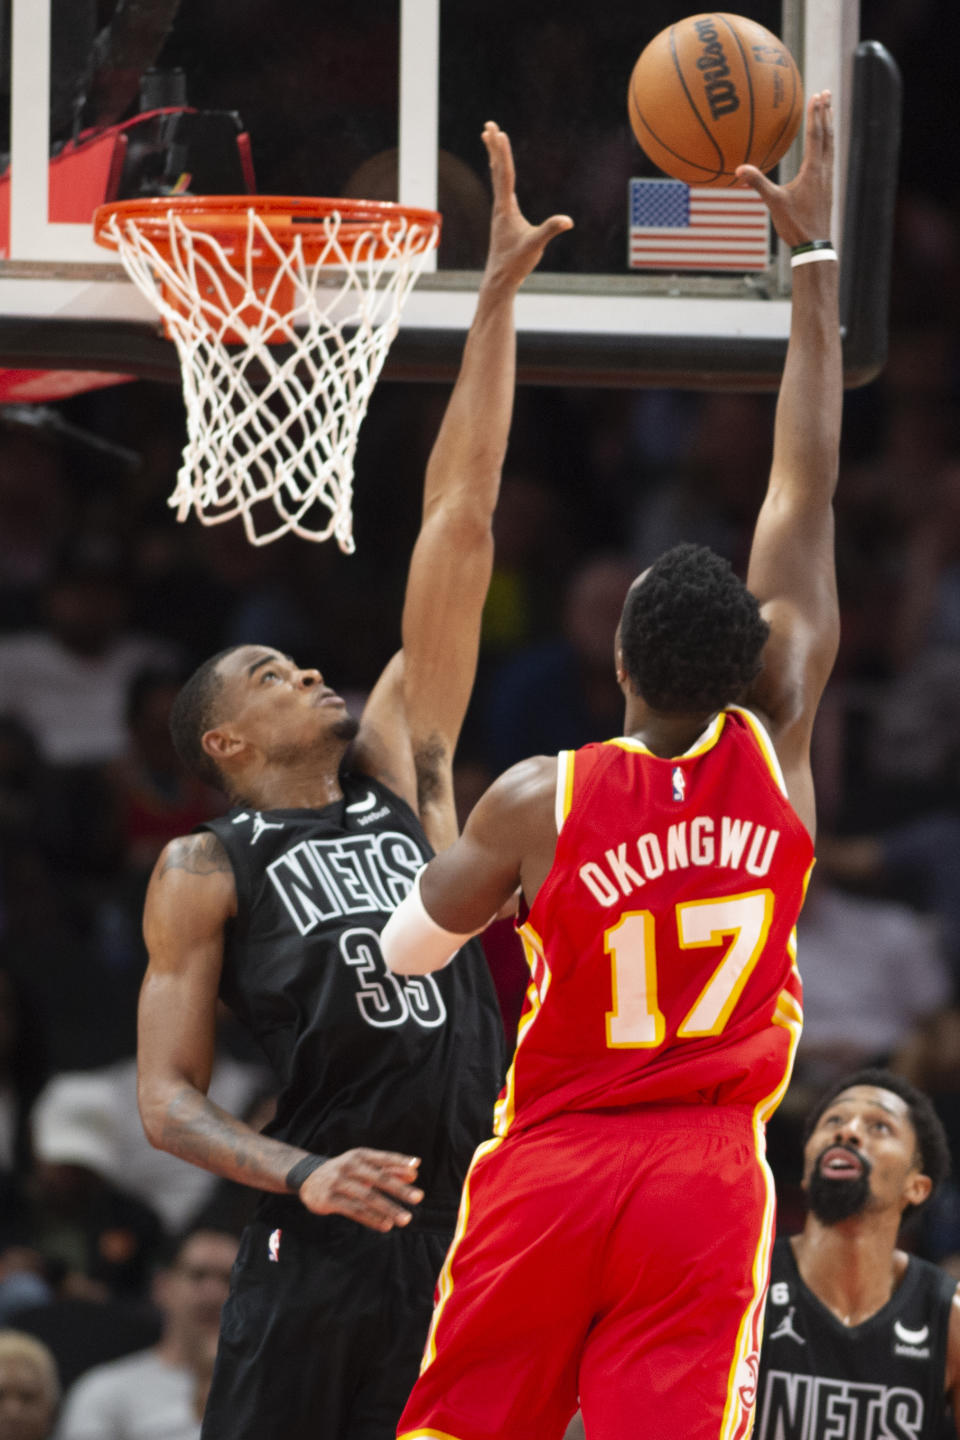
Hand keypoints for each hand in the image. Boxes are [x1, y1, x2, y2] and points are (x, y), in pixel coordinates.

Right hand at [298, 1148, 423, 1231]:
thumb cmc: (345, 1171)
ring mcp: (339, 1183)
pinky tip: (385, 1225)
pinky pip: (354, 1210)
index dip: (399, 1162)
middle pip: (378, 1178)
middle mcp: (349, 1166)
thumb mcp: (363, 1166)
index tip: (415, 1169)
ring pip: (367, 1197)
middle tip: (419, 1197)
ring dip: (388, 1208)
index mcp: (360, 1155)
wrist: (308, 1178)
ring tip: (405, 1218)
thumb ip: (388, 1169)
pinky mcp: (330, 1200)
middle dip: (399, 1188)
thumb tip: (414, 1172)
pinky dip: (371, 1219)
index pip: (383, 1158)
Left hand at [480, 120, 572, 290]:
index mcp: (506, 208)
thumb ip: (550, 231)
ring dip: (494, 156)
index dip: (503, 153)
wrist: (500, 279)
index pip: (505, 174)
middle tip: (488, 125)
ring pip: (496, 177)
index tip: (500, 133)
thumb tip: (567, 221)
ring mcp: (500, 212)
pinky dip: (500, 173)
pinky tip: (501, 172)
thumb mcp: (535, 246)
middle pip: (496, 169)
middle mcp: (500, 206)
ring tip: (490, 139)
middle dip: (493, 146)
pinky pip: (500, 188)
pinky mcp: (503, 218)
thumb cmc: (516, 263)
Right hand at [735, 91, 833, 248]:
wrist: (814, 243)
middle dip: (826, 113)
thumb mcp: (774, 203)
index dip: (816, 115)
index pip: (815, 135)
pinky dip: (828, 143)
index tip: (818, 96)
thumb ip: (758, 184)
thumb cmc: (795, 224)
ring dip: (829, 126)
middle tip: (826, 94)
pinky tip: (825, 143)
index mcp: (813, 170)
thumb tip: (739, 170)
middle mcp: (824, 169)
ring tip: (828, 111)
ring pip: (830, 144)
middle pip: (827, 135)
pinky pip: (829, 156)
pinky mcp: (827, 185)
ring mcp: (828, 177)